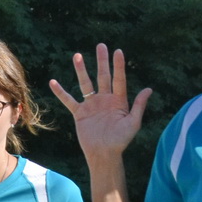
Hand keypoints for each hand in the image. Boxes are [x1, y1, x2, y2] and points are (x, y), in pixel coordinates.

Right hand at [49, 44, 151, 160]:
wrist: (104, 155)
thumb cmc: (121, 141)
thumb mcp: (133, 123)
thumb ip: (139, 106)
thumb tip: (149, 89)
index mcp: (118, 101)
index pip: (119, 79)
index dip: (118, 66)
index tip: (118, 51)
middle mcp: (105, 100)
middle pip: (103, 76)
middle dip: (102, 61)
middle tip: (101, 46)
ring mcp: (91, 105)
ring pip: (85, 84)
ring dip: (81, 70)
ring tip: (77, 55)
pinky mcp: (80, 113)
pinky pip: (69, 100)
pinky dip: (61, 92)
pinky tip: (53, 82)